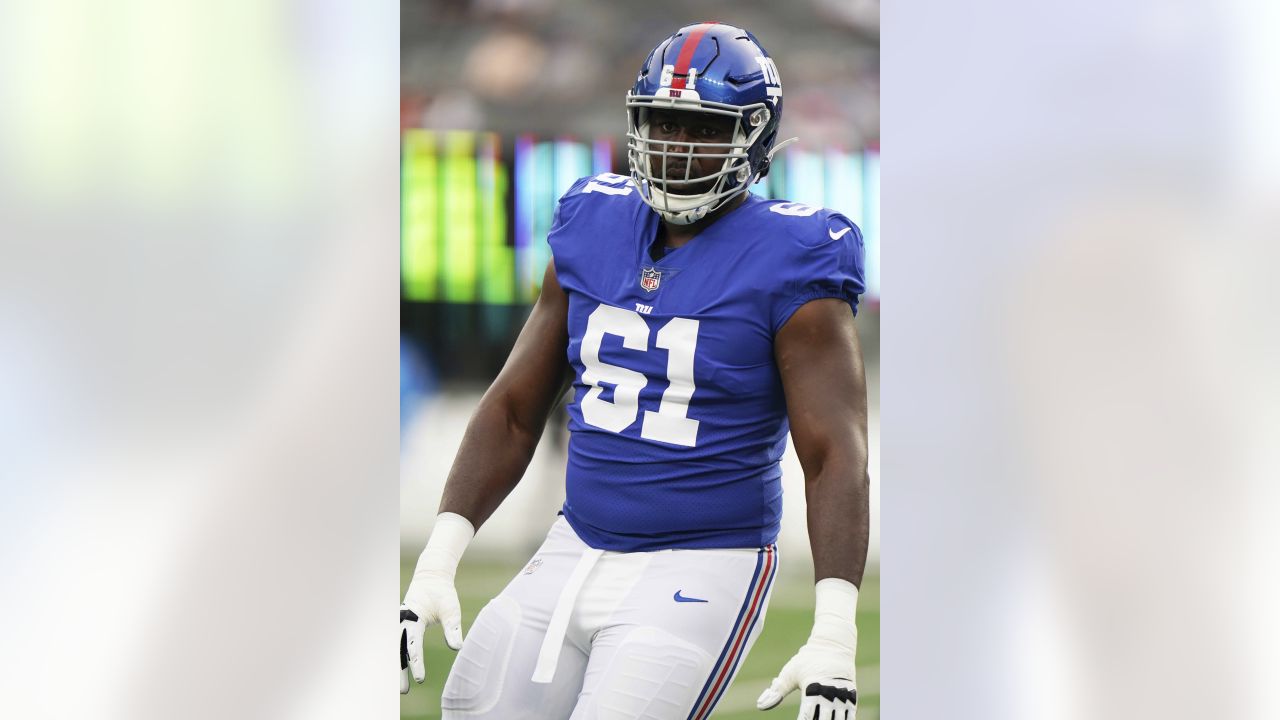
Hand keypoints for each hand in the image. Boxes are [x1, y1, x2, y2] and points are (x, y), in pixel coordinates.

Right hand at [399, 570, 463, 693]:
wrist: (432, 577)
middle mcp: (403, 620)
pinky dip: (395, 655)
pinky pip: (396, 641)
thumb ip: (452, 628)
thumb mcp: (451, 609)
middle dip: (400, 671)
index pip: (413, 644)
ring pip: (395, 647)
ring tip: (400, 686)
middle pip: (398, 650)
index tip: (419, 679)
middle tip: (404, 691)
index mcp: (413, 617)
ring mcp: (400, 621)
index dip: (416, 663)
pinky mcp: (401, 623)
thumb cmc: (443, 593)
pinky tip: (397, 669)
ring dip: (396, 665)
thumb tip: (457, 648)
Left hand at [756, 638, 855, 718]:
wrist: (833, 644)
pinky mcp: (852, 697)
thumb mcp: (790, 673)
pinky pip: (850, 717)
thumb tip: (760, 705)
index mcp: (812, 691)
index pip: (806, 718)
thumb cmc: (808, 659)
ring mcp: (843, 697)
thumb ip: (777, 691)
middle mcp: (829, 696)